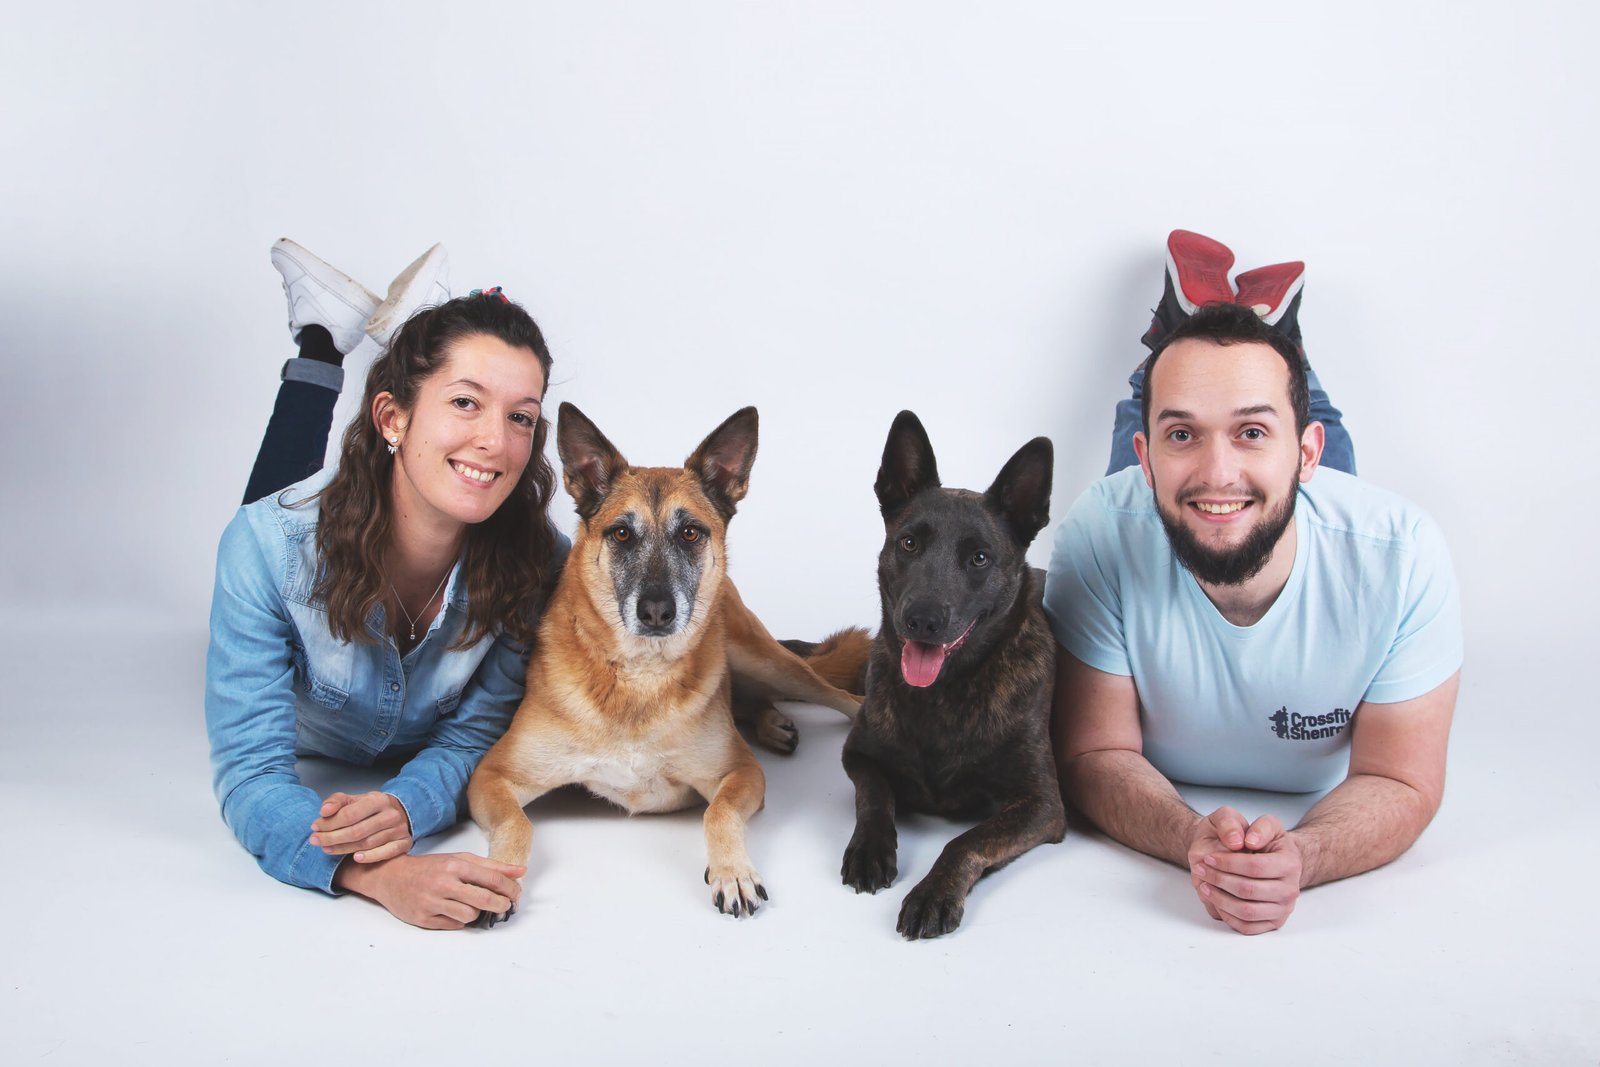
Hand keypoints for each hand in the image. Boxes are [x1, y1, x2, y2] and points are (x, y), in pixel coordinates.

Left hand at [310, 791, 412, 862]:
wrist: (401, 812)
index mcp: (378, 800)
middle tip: (315, 840)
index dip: (329, 823)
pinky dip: (370, 857)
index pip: (349, 814)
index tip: (315, 827)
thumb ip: (337, 802)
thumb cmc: (373, 808)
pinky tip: (355, 858)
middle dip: (332, 838)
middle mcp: (391, 815)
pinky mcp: (404, 844)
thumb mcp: (355, 799)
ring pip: (367, 844)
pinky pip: (386, 853)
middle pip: (356, 831)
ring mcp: (399, 830)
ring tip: (327, 849)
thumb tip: (324, 811)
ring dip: (343, 849)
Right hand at [339, 852, 525, 929]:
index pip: (492, 878)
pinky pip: (454, 925)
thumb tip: (520, 871)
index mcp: (455, 865)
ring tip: (472, 905)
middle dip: (501, 905)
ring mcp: (432, 902)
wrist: (392, 877)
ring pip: (470, 916)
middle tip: (505, 906)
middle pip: (484, 900)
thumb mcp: (460, 859)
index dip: (510, 889)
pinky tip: (454, 911)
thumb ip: (491, 866)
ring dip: (477, 913)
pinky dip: (459, 920)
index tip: (517, 894)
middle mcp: (444, 883)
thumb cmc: (430, 867)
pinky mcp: (424, 919)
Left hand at [1190, 811, 1303, 934]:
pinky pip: (1248, 927)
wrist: (1279, 861)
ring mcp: (1283, 909)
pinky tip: (1216, 901)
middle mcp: (1290, 890)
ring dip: (1219, 899)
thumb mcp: (1268, 824)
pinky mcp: (1274, 922)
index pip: (1254, 867)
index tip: (1209, 857)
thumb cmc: (1269, 843)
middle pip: (1247, 890)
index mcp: (1290, 864)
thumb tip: (1249, 841)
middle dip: (1219, 879)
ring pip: (1246, 911)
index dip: (1227, 863)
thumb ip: (1261, 827)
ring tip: (1204, 885)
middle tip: (1201, 870)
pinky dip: (1228, 916)